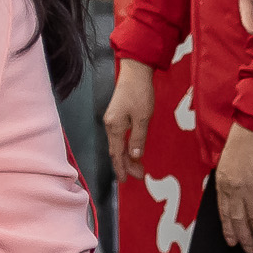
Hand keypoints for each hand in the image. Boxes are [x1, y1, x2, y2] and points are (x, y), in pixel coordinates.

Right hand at [104, 59, 155, 178]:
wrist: (135, 72)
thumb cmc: (139, 93)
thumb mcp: (143, 118)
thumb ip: (138, 139)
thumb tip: (134, 156)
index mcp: (114, 127)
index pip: (116, 154)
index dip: (121, 168)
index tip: (126, 181)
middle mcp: (110, 125)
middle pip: (116, 151)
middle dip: (125, 165)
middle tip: (139, 176)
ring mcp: (112, 120)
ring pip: (117, 144)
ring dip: (126, 157)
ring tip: (138, 167)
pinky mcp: (116, 116)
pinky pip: (119, 137)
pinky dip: (125, 147)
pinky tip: (132, 150)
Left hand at [213, 124, 252, 252]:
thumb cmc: (240, 144)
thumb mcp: (225, 164)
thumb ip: (227, 183)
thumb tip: (231, 198)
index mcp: (223, 184)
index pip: (224, 212)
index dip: (229, 229)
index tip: (232, 242)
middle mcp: (236, 189)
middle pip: (239, 219)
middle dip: (244, 237)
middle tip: (250, 250)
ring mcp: (252, 188)